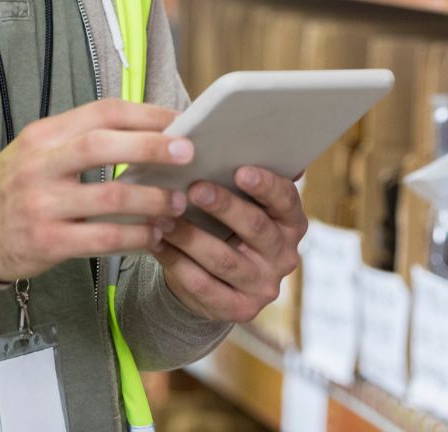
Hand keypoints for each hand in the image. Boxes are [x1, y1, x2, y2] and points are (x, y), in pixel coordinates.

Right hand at [0, 98, 194, 281]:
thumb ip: (82, 141)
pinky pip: (103, 239)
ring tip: (177, 203)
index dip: (145, 114)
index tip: (179, 119)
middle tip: (188, 153)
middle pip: (103, 146)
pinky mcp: (48, 242)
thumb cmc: (16, 187)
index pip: (101, 112)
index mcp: (44, 135)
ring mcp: (43, 204)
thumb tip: (147, 135)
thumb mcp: (38, 151)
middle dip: (152, 146)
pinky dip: (136, 238)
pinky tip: (154, 236)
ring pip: (110, 198)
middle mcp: (41, 164)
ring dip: (152, 200)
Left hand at [153, 166, 306, 322]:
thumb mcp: (240, 201)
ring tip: (163, 216)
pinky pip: (204, 286)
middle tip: (194, 188)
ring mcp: (263, 286)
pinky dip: (176, 262)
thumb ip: (238, 178)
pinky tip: (156, 243)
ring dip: (191, 236)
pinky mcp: (239, 310)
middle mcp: (284, 255)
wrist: (216, 277)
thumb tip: (227, 137)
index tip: (241, 169)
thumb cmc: (225, 222)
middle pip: (255, 228)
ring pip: (224, 259)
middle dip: (223, 206)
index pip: (286, 201)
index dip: (266, 185)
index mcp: (291, 222)